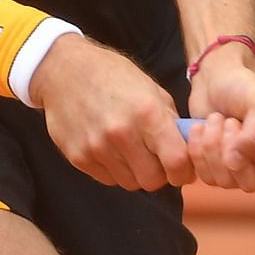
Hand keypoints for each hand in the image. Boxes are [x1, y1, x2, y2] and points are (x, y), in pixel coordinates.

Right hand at [27, 34, 194, 191]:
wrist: (64, 70)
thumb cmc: (114, 76)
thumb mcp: (151, 90)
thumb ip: (171, 123)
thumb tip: (190, 152)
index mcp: (147, 112)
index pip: (177, 162)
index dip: (184, 171)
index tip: (181, 168)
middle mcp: (122, 133)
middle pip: (153, 181)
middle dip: (159, 173)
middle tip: (154, 158)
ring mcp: (98, 147)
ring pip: (130, 183)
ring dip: (135, 172)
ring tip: (129, 148)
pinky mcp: (78, 157)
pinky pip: (108, 179)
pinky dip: (114, 169)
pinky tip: (109, 146)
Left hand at [185, 46, 254, 196]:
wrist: (216, 79)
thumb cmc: (246, 85)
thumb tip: (235, 164)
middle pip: (253, 184)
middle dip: (234, 149)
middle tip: (232, 121)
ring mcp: (244, 169)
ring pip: (226, 181)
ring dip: (214, 146)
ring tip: (217, 119)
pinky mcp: (218, 168)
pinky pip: (207, 176)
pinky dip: (198, 150)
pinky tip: (201, 128)